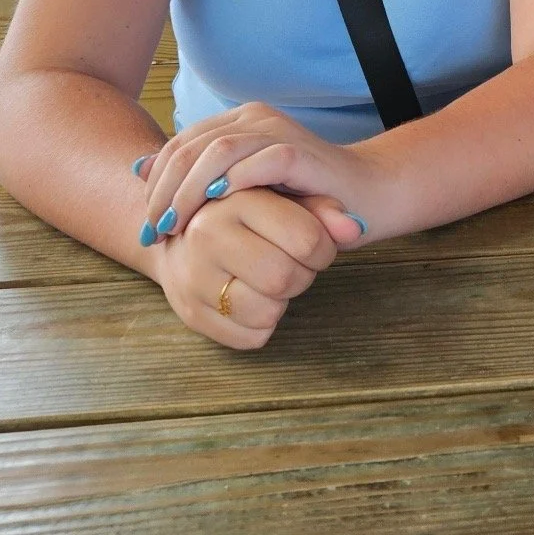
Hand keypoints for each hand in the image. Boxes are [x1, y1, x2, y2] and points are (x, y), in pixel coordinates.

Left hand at [137, 101, 371, 247]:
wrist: (365, 196)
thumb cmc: (302, 198)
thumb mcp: (242, 187)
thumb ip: (197, 176)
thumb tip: (138, 169)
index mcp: (237, 122)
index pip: (179, 144)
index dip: (155, 182)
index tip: (146, 222)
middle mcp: (254, 119)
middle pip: (191, 146)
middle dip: (165, 190)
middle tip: (155, 229)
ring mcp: (278, 132)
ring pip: (218, 151)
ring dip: (190, 190)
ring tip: (177, 224)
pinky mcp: (301, 153)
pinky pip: (262, 161)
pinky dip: (236, 182)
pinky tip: (219, 206)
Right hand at [153, 184, 342, 349]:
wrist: (178, 232)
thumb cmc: (245, 213)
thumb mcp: (283, 197)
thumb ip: (323, 209)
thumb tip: (356, 229)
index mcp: (235, 200)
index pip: (306, 239)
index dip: (324, 249)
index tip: (315, 246)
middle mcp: (206, 236)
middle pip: (285, 278)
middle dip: (302, 275)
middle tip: (293, 264)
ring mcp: (192, 277)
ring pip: (267, 313)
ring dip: (282, 302)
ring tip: (271, 280)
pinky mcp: (191, 314)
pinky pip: (250, 338)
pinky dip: (262, 325)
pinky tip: (252, 298)